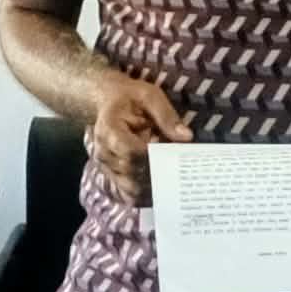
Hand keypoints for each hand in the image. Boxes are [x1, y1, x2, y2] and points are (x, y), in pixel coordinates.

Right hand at [92, 72, 191, 205]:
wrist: (106, 101)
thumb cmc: (130, 97)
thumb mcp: (150, 96)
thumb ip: (167, 116)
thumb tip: (186, 137)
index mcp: (109, 129)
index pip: (131, 152)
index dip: (154, 157)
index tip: (173, 154)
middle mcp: (104, 152)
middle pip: (132, 174)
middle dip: (158, 174)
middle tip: (180, 171)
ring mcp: (106, 168)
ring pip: (131, 190)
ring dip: (154, 188)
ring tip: (173, 180)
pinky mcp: (112, 177)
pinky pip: (129, 195)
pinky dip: (146, 195)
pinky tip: (162, 188)